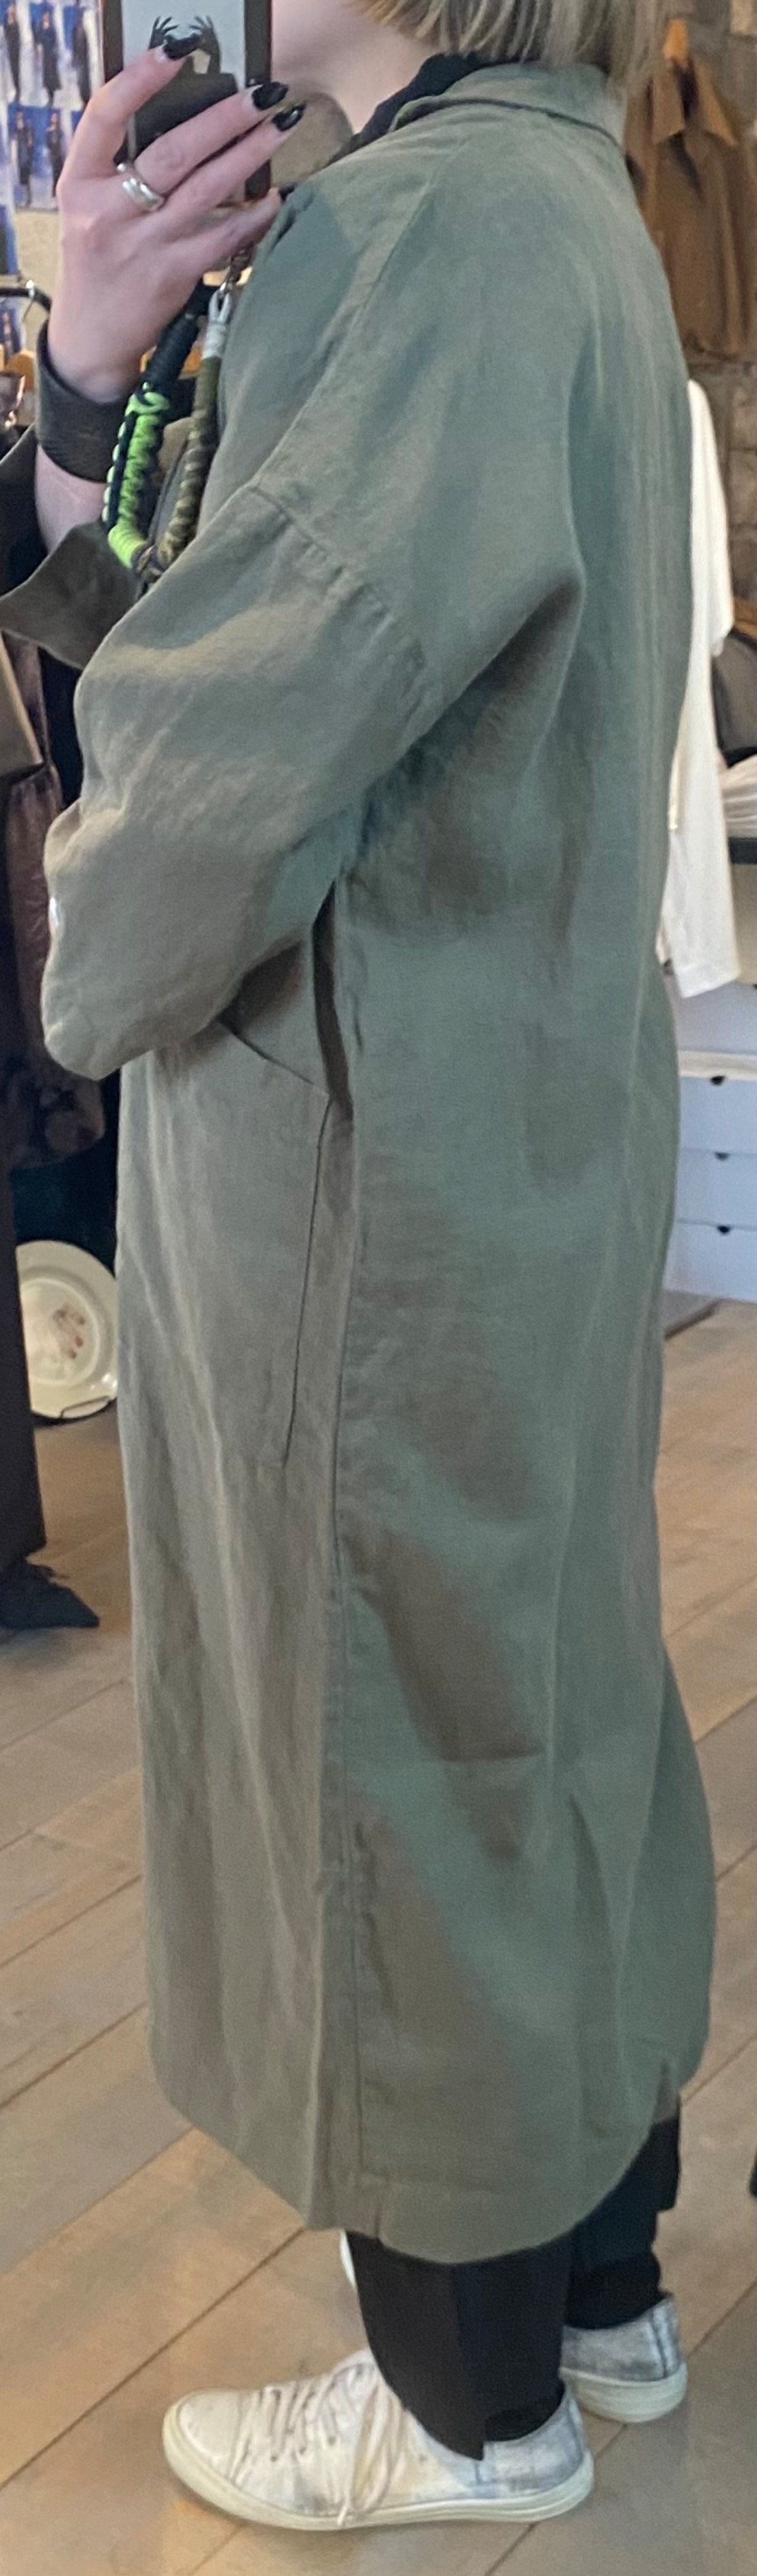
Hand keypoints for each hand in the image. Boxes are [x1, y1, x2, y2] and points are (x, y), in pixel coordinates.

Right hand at [48, 48, 285, 402]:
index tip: (177, 54)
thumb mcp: (90, 206)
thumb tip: (184, 122)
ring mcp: (143, 246)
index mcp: (81, 185)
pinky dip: (253, 216)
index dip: (139, 80)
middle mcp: (109, 213)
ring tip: (280, 127)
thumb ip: (119, 166)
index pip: (103, 117)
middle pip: (171, 153)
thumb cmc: (98, 259)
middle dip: (223, 118)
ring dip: (249, 155)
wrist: (92, 335)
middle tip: (261, 94)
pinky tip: (275, 197)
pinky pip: (223, 237)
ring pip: (205, 190)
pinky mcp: (173, 275)